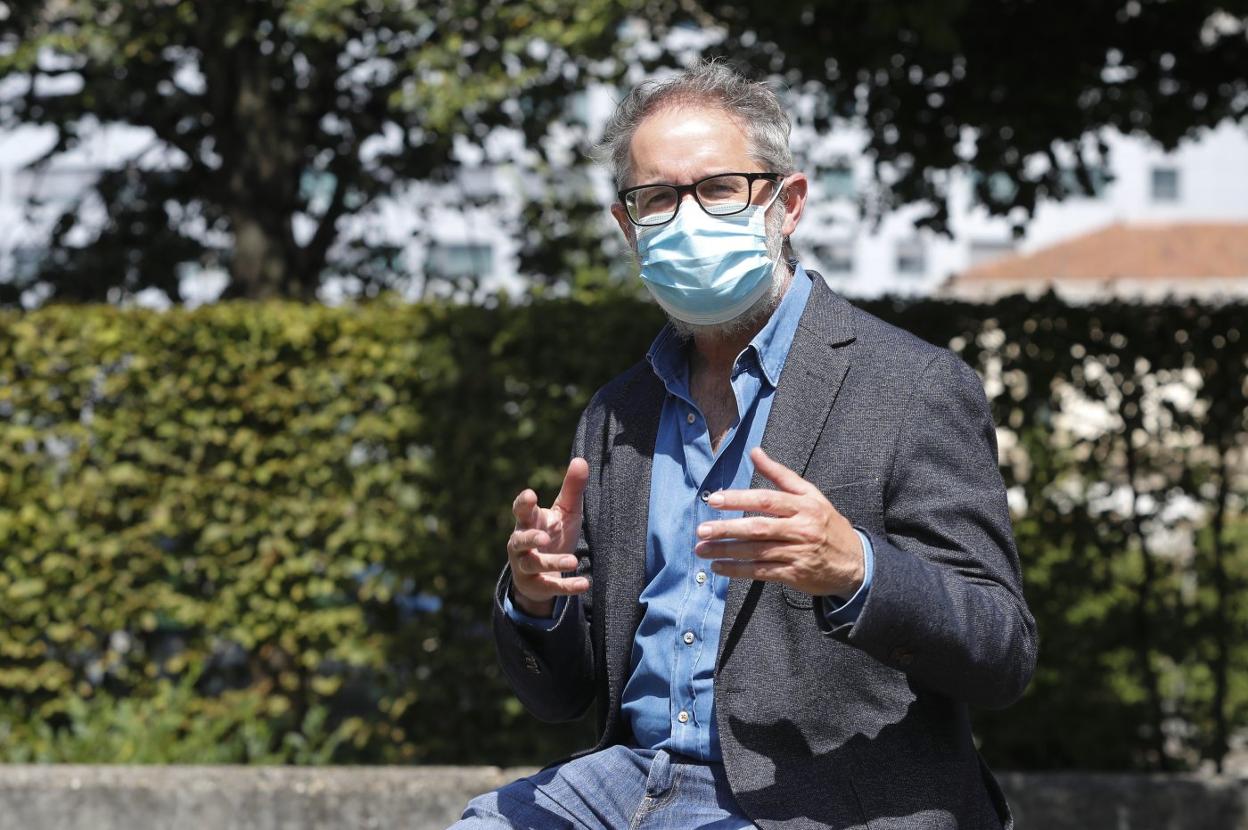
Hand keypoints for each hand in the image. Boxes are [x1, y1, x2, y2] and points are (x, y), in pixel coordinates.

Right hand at [506, 458, 590, 616]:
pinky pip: (551, 586)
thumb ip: (572, 488)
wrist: (543, 571)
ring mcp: (527, 566)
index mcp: (528, 521)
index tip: (530, 496)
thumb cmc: (553, 533)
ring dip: (552, 563)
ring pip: (534, 564)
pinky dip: (567, 587)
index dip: (523, 504)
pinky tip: (585, 584)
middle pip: (520, 540)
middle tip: (543, 537)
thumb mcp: (565, 511)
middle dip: (530, 538)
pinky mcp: (538, 585)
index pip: (520, 511)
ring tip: (572, 561)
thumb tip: (581, 460)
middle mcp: (521, 544)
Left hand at [693, 447, 864, 597]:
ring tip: (702, 549)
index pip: (766, 500)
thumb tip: (755, 452)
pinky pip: (761, 572)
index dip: (739, 499)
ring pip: (756, 551)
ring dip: (727, 551)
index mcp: (804, 506)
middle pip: (758, 527)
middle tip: (701, 530)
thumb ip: (780, 475)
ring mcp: (798, 553)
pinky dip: (738, 570)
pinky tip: (719, 567)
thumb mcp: (811, 495)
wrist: (856, 562)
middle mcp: (801, 529)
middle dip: (727, 528)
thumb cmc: (827, 524)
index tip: (713, 500)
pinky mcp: (795, 574)